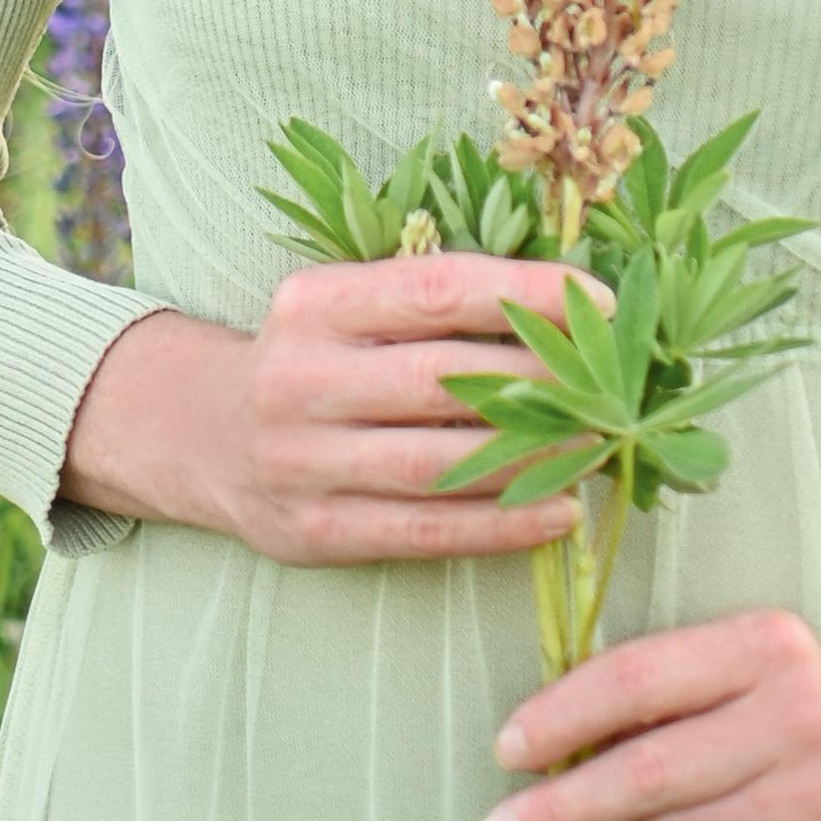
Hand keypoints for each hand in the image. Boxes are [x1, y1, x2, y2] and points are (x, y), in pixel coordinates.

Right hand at [58, 253, 609, 565]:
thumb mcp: (346, 305)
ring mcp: (301, 460)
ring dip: (534, 458)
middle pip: (444, 379)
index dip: (526, 293)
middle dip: (544, 382)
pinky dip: (499, 526)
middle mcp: (301, 377)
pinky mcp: (312, 531)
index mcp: (317, 303)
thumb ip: (431, 301)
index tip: (603, 301)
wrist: (199, 433)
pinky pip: (422, 529)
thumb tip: (569, 305)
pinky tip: (559, 514)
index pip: (437, 289)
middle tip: (621, 385)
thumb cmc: (312, 355)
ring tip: (605, 450)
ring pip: (438, 462)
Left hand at [479, 610, 820, 820]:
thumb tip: (550, 734)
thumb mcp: (750, 661)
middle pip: (647, 772)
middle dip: (559, 808)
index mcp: (765, 648)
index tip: (508, 748)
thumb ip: (669, 686)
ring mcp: (807, 804)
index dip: (563, 713)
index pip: (642, 677)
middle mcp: (792, 721)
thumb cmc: (802, 707)